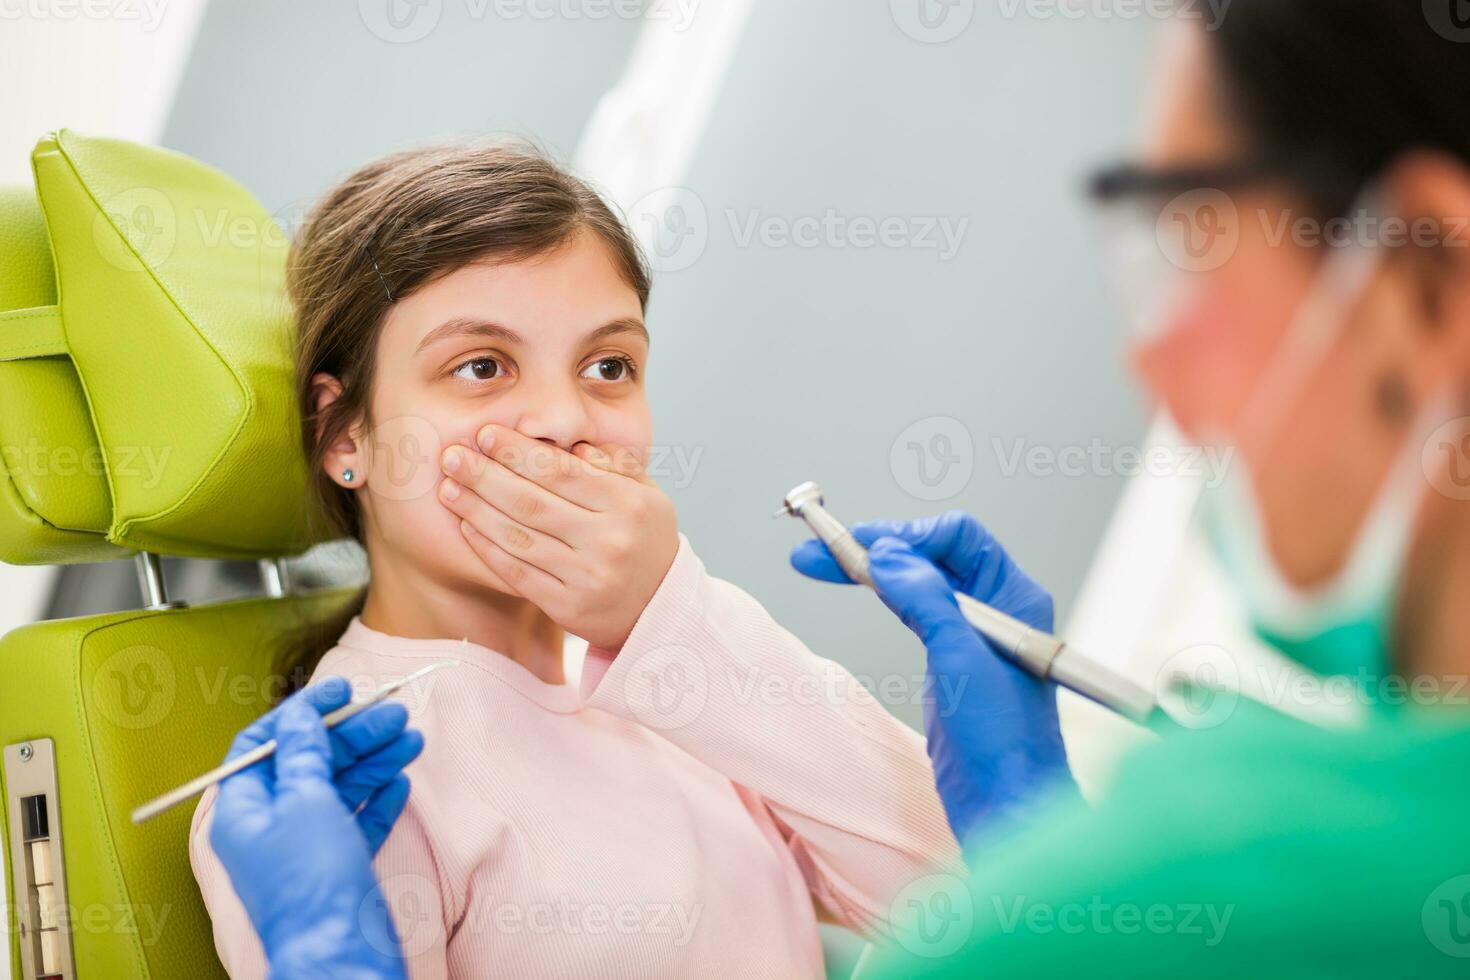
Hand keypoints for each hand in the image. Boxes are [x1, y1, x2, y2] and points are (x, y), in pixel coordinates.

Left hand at [209, 679, 423, 978]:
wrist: (340, 953)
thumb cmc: (311, 882)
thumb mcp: (305, 801)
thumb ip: (304, 754)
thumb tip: (300, 718)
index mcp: (243, 810)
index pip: (263, 745)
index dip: (301, 713)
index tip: (339, 691)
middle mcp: (270, 827)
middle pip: (310, 762)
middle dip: (353, 735)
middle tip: (393, 713)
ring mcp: (305, 848)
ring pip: (340, 789)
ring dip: (374, 760)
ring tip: (410, 739)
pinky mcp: (337, 867)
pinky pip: (357, 822)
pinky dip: (379, 799)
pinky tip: (400, 781)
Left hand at [437, 424, 679, 649]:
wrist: (663, 609)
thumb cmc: (647, 540)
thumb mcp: (648, 495)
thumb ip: (615, 464)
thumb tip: (570, 443)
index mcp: (628, 504)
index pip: (561, 470)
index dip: (517, 451)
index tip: (484, 434)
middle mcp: (608, 540)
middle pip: (533, 502)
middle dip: (485, 476)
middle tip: (452, 456)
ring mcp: (587, 577)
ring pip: (520, 538)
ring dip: (476, 510)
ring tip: (448, 488)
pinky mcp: (569, 608)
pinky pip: (519, 574)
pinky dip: (488, 549)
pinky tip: (467, 526)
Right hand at [791, 512, 1075, 844]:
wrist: (1006, 806)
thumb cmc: (1004, 741)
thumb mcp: (960, 658)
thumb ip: (926, 598)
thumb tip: (888, 553)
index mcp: (1014, 597)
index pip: (959, 538)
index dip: (908, 535)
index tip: (862, 545)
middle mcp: (995, 609)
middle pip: (930, 555)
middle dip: (876, 547)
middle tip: (821, 550)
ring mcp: (969, 635)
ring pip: (915, 581)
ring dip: (870, 570)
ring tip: (819, 563)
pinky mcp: (948, 660)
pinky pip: (911, 611)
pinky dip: (880, 597)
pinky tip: (857, 589)